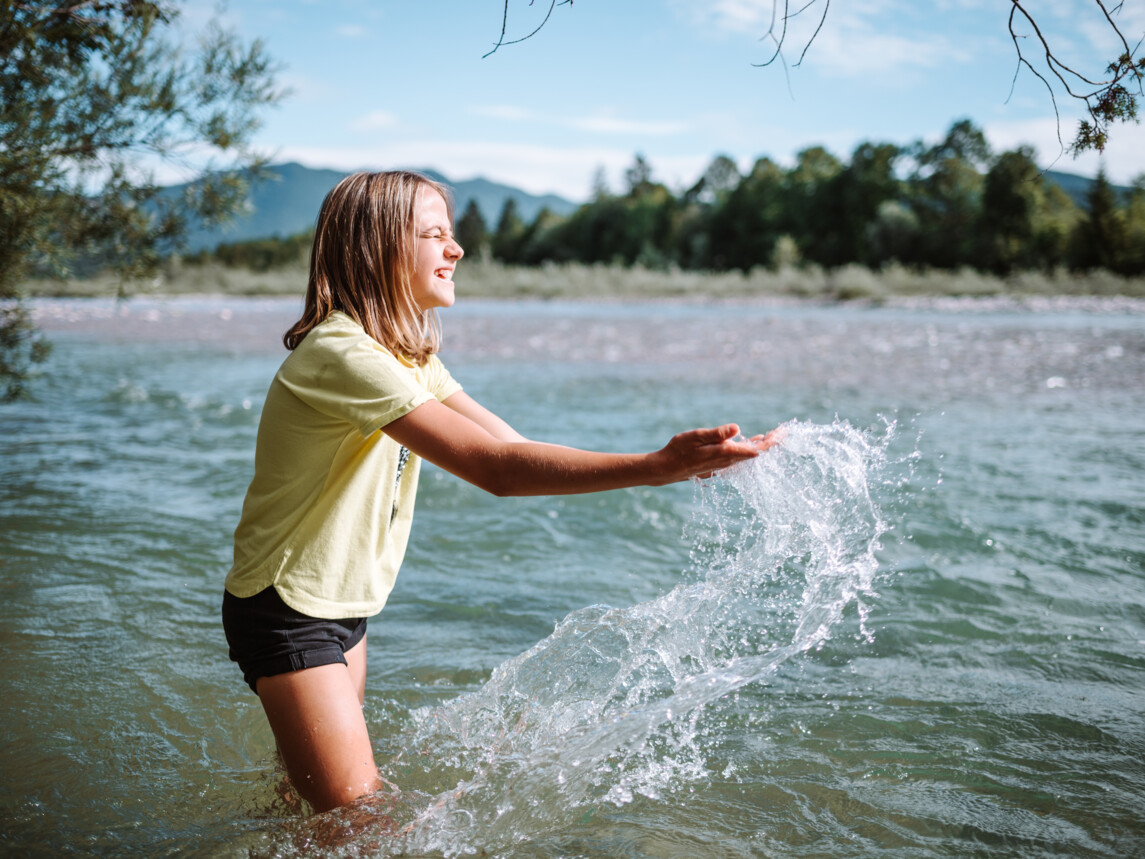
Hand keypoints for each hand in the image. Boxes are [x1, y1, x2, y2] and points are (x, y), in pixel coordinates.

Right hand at [651, 422, 782, 483]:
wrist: (667, 469)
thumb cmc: (678, 450)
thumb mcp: (695, 437)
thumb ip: (717, 434)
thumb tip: (738, 429)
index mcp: (725, 453)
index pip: (755, 448)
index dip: (771, 441)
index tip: (783, 433)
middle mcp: (728, 461)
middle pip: (755, 452)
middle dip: (771, 441)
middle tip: (784, 431)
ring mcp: (724, 465)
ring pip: (748, 455)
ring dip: (761, 444)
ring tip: (773, 435)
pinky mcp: (719, 464)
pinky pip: (740, 456)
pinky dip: (749, 448)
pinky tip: (753, 442)